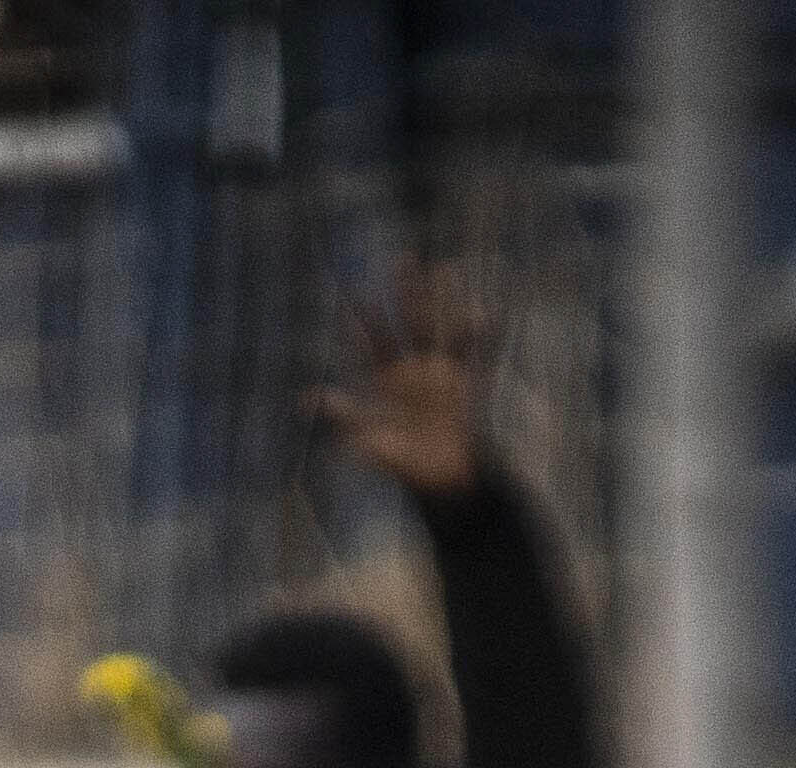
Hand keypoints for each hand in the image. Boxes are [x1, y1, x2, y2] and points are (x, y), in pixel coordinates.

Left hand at [306, 279, 490, 500]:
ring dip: (443, 301)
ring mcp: (439, 374)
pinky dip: (480, 335)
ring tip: (445, 269)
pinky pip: (472, 355)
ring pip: (441, 329)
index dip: (362, 319)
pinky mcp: (463, 384)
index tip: (353, 294)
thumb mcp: (370, 440)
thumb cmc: (404, 464)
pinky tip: (487, 313)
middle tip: (403, 258)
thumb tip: (307, 398)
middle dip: (406, 292)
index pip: (371, 343)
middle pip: (408, 322)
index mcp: (386, 381)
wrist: (443, 482)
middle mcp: (412, 370)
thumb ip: (345, 416)